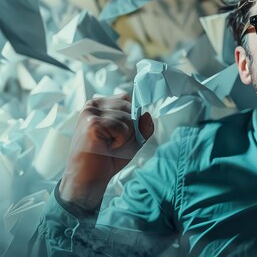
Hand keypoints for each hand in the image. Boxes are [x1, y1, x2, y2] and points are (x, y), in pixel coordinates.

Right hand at [59, 93, 153, 209]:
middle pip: (129, 108)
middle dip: (130, 129)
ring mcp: (91, 113)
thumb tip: (147, 114)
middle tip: (114, 142)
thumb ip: (143, 126)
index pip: (126, 99)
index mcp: (99, 104)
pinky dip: (121, 141)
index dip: (130, 117)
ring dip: (125, 137)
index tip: (117, 133)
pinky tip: (107, 147)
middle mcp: (93, 104)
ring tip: (109, 145)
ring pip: (128, 118)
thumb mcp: (132, 138)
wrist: (89, 177)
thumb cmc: (107, 157)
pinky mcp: (93, 123)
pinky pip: (123, 128)